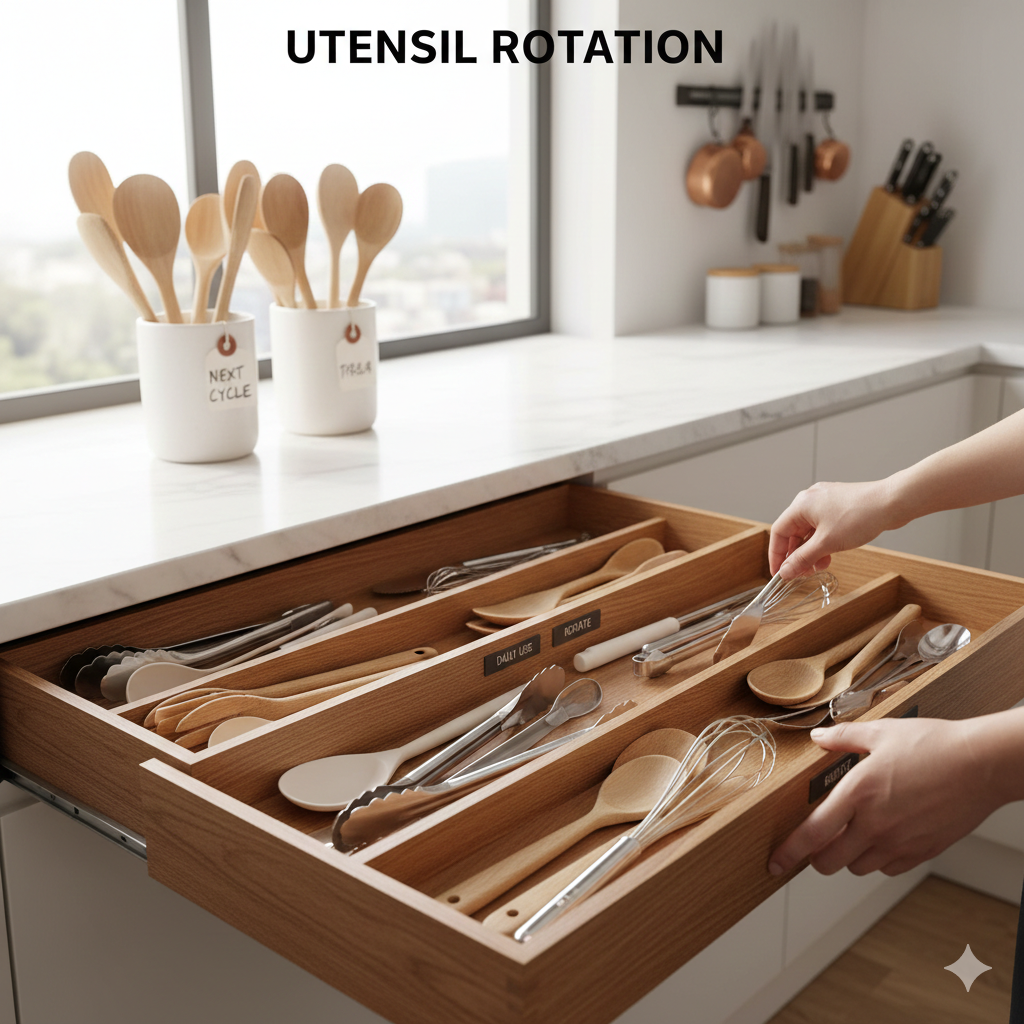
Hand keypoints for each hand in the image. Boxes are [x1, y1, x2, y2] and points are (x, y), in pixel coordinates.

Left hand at [767, 717, 1001, 876]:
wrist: (981, 764)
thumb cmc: (934, 745)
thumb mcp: (880, 732)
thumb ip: (843, 738)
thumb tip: (818, 738)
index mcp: (858, 792)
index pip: (813, 833)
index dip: (789, 852)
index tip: (775, 863)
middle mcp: (875, 823)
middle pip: (830, 860)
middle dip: (817, 857)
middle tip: (817, 844)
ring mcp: (900, 841)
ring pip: (857, 867)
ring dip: (847, 857)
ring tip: (852, 835)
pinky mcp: (922, 852)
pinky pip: (888, 869)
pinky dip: (877, 860)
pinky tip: (881, 838)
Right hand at [768, 479, 895, 578]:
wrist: (892, 503)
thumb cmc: (860, 516)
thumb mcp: (826, 543)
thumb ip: (802, 559)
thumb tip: (785, 571)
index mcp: (801, 505)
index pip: (778, 532)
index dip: (776, 555)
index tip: (779, 573)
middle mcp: (809, 500)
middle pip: (793, 532)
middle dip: (796, 555)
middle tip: (801, 573)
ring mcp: (825, 502)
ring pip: (809, 531)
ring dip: (811, 551)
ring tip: (818, 566)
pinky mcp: (838, 506)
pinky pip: (822, 527)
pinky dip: (822, 542)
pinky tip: (829, 554)